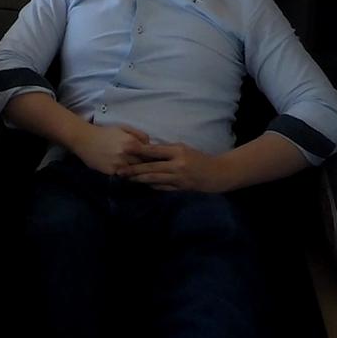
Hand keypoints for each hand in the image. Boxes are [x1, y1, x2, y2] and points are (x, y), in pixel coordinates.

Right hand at [70, 123, 150, 175]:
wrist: (84, 139)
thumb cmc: (105, 132)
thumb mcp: (123, 128)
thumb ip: (139, 134)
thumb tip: (149, 144)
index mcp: (131, 142)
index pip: (149, 154)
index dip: (153, 157)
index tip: (156, 160)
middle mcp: (126, 155)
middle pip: (143, 165)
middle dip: (146, 166)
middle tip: (150, 168)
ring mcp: (118, 165)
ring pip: (134, 172)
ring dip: (137, 172)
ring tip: (140, 173)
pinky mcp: (111, 172)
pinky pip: (123, 176)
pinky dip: (126, 175)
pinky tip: (128, 174)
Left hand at [119, 141, 233, 192]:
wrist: (217, 174)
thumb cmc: (199, 158)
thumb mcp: (184, 149)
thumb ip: (168, 151)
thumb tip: (148, 151)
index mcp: (178, 151)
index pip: (155, 150)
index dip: (139, 150)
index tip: (125, 148)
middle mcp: (177, 165)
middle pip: (151, 167)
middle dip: (134, 169)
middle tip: (120, 170)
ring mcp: (178, 178)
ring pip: (155, 179)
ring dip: (140, 179)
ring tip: (127, 178)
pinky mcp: (180, 189)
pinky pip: (162, 187)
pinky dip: (152, 186)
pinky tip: (143, 185)